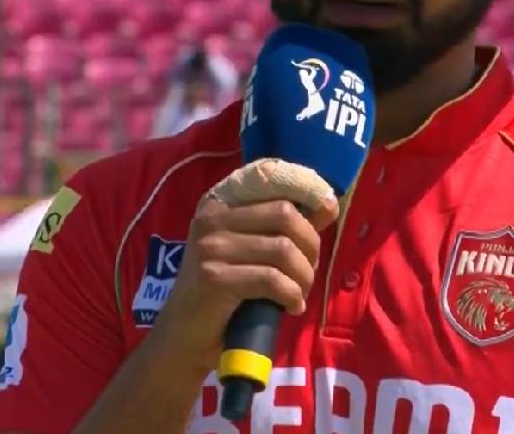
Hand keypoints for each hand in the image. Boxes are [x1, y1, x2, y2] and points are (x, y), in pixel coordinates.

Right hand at [149, 195, 338, 372]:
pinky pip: (272, 280)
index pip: (270, 178)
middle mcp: (212, 217)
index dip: (307, 188)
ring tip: (299, 293)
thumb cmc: (224, 292)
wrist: (184, 336)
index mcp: (220, 202)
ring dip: (303, 276)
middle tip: (308, 272)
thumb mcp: (252, 250)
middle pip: (285, 214)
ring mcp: (211, 247)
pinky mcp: (214, 278)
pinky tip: (292, 307)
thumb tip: (328, 206)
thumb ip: (284, 227)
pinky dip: (291, 295)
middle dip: (310, 245)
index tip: (329, 209)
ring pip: (283, 249)